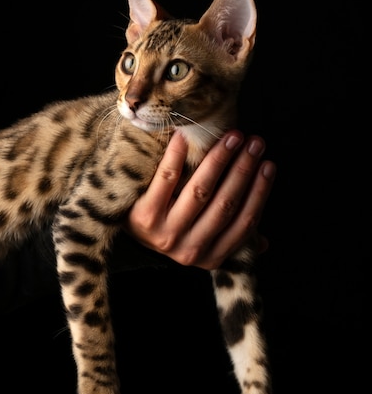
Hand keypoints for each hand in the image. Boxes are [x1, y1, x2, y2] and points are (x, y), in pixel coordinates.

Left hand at [126, 130, 275, 269]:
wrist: (124, 232)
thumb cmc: (172, 231)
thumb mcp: (202, 243)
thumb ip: (230, 239)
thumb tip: (265, 243)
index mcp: (210, 258)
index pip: (243, 223)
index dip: (259, 192)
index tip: (269, 165)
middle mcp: (189, 250)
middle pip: (224, 204)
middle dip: (243, 170)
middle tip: (254, 142)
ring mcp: (164, 234)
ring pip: (200, 191)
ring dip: (220, 160)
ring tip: (233, 136)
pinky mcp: (143, 216)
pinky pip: (167, 179)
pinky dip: (179, 155)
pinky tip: (188, 135)